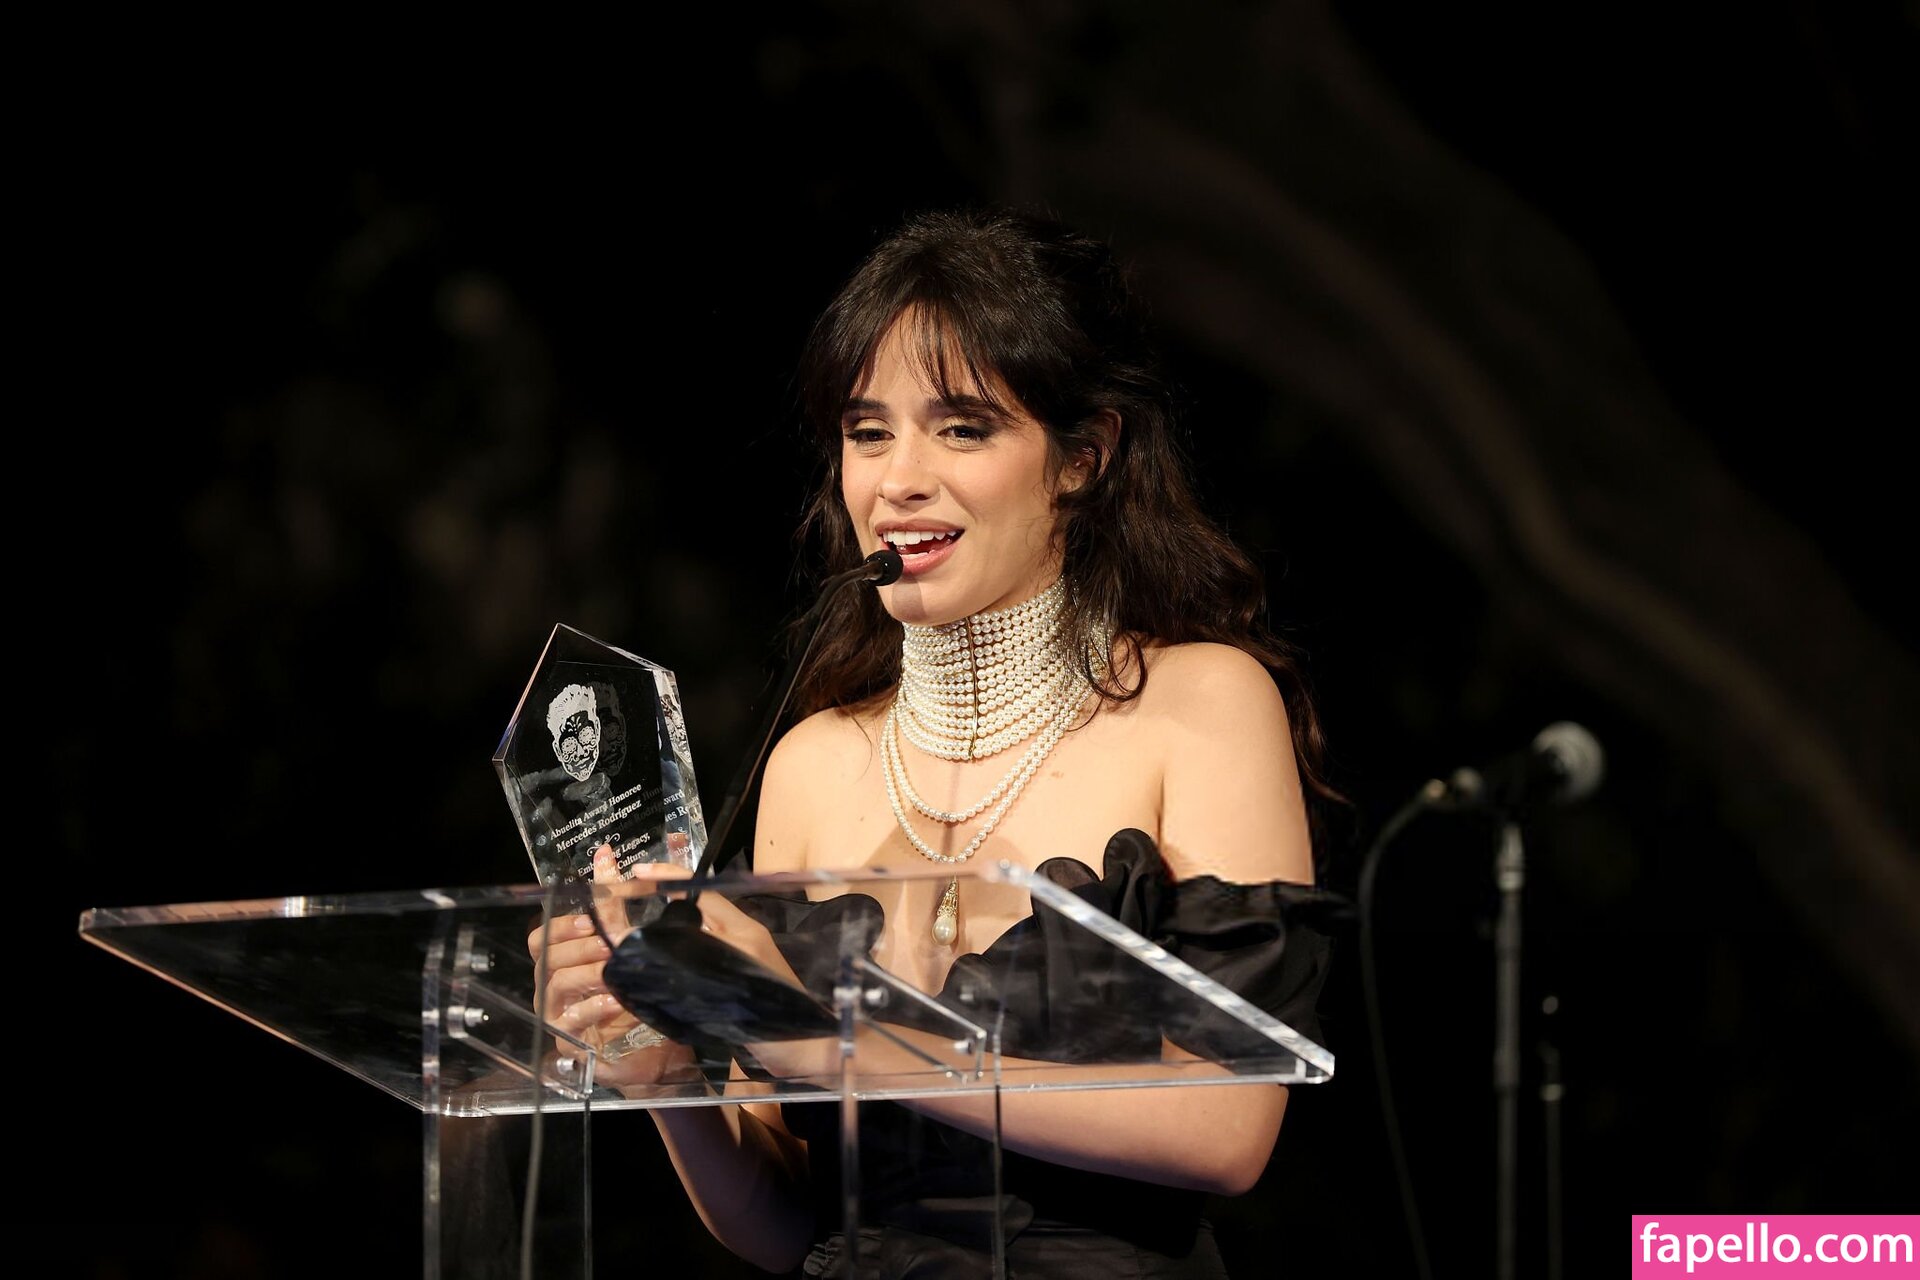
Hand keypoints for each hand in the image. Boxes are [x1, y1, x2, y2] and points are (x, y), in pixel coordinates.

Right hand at [527, 847, 694, 1089]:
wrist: (661, 1050)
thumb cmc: (641, 993)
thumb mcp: (633, 945)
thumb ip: (620, 906)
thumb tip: (611, 856)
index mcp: (567, 957)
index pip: (545, 931)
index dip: (564, 917)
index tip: (590, 911)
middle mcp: (555, 983)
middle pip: (544, 953)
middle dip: (576, 942)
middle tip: (607, 940)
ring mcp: (557, 1013)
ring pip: (555, 982)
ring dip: (587, 971)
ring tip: (614, 968)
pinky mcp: (567, 1042)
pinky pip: (568, 1021)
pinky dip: (593, 1007)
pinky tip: (616, 1001)